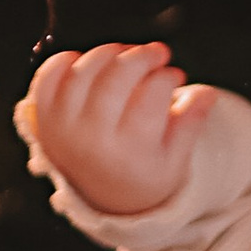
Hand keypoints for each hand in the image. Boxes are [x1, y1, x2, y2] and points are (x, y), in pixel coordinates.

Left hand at [28, 40, 214, 217]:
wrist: (102, 198)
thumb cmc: (143, 175)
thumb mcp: (175, 161)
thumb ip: (191, 125)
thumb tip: (207, 94)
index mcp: (129, 152)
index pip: (151, 94)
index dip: (168, 76)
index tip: (175, 75)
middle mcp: (91, 139)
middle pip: (117, 75)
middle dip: (143, 55)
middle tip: (158, 54)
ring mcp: (62, 128)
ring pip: (84, 69)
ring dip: (111, 52)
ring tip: (129, 56)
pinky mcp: (43, 119)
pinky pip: (48, 76)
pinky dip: (67, 60)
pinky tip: (91, 65)